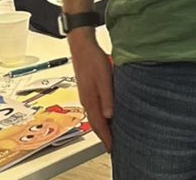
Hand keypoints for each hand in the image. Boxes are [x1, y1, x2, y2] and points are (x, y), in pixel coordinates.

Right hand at [67, 31, 114, 150]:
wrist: (83, 48)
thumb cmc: (94, 61)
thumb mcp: (104, 79)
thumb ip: (107, 97)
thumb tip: (109, 116)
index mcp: (90, 100)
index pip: (98, 124)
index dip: (106, 137)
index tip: (112, 148)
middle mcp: (87, 101)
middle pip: (95, 124)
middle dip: (103, 136)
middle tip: (112, 146)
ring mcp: (86, 96)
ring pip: (94, 117)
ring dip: (102, 128)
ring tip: (110, 135)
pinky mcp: (89, 91)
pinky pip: (95, 109)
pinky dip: (100, 117)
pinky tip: (106, 116)